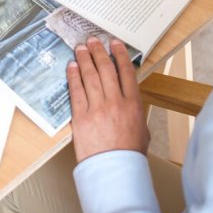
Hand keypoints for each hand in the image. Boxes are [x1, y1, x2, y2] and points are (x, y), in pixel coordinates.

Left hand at [67, 38, 149, 162]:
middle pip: (106, 70)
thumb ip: (134, 110)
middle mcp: (116, 103)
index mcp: (133, 105)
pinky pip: (76, 91)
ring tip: (80, 48)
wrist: (114, 171)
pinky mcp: (81, 117)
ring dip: (85, 59)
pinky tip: (71, 66)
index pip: (126, 72)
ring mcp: (98, 109)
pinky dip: (73, 76)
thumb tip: (127, 98)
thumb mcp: (141, 129)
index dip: (120, 55)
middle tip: (93, 41)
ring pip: (90, 76)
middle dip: (99, 52)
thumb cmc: (129, 154)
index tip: (114, 44)